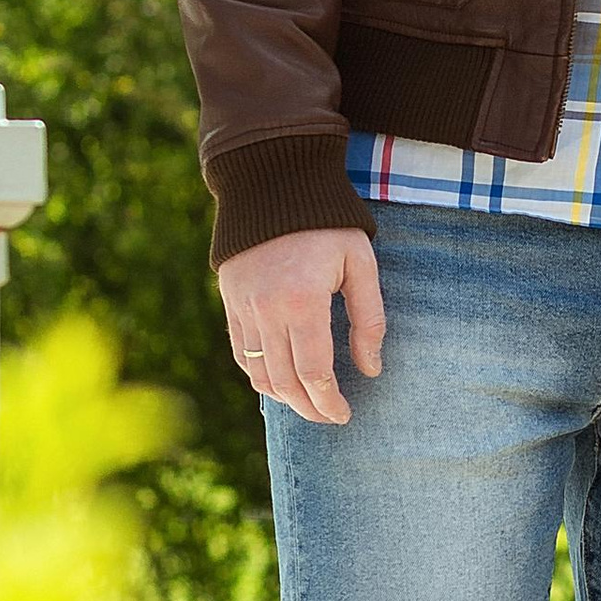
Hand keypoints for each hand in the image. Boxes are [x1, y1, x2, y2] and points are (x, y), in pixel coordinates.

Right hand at [220, 227, 385, 426]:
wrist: (273, 184)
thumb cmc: (328, 223)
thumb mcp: (361, 263)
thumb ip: (368, 319)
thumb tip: (371, 369)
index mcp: (303, 301)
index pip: (314, 373)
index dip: (329, 402)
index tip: (345, 414)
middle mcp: (267, 310)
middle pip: (285, 381)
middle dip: (309, 408)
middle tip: (330, 417)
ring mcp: (243, 308)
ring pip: (259, 373)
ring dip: (284, 397)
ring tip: (308, 404)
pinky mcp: (230, 302)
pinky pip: (241, 353)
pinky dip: (258, 376)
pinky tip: (280, 381)